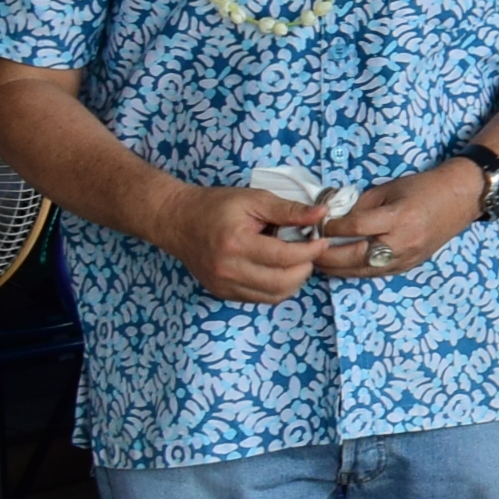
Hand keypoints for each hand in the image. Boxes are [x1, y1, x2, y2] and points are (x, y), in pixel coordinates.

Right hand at [154, 181, 345, 304]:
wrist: (177, 221)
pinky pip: (259, 299)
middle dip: (305, 268)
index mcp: (236, 244)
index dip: (310, 251)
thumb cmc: (215, 206)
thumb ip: (289, 210)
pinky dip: (276, 288)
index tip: (321, 241)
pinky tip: (278, 269)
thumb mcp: (253, 199)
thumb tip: (321, 214)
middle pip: (282, 282)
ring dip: (293, 281)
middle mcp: (228, 270)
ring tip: (295, 261)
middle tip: (309, 252)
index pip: (285, 257)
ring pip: (273, 296)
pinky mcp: (222, 293)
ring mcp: (224, 285)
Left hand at [315, 161, 482, 280]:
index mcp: (398, 217)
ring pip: (363, 270)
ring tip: (317, 263)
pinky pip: (376, 273)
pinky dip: (355, 270)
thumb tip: (332, 217)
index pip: (356, 228)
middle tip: (306, 251)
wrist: (460, 198)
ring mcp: (407, 258)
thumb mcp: (389, 188)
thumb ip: (360, 205)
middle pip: (355, 256)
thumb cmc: (423, 187)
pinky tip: (340, 266)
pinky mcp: (409, 266)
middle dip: (327, 255)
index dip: (331, 228)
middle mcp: (403, 242)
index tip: (315, 225)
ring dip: (337, 268)